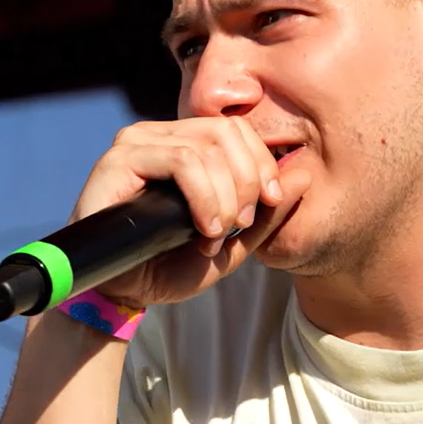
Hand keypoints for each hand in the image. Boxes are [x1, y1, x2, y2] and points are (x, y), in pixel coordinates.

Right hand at [70, 118, 310, 308]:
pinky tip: (204, 227)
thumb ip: (268, 213)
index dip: (262, 163)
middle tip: (241, 224)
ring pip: (205, 148)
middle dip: (247, 180)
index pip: (237, 129)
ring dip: (226, 196)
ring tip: (218, 233)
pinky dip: (203, 196)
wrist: (122, 294)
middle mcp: (160, 135)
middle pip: (226, 132)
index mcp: (184, 144)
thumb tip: (304, 175)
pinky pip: (180, 161)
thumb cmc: (169, 266)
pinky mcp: (118, 160)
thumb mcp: (233, 243)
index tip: (268, 203)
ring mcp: (137, 143)